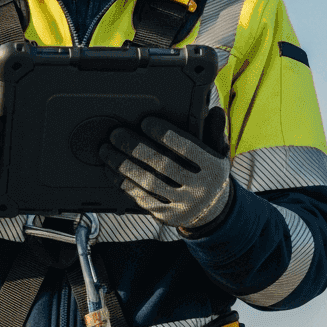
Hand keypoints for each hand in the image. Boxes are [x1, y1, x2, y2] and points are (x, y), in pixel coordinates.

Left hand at [100, 108, 230, 230]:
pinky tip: (111, 169)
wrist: (211, 211)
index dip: (165, 134)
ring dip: (122, 164)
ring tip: (107, 149)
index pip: (188, 149)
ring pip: (148, 182)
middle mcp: (200, 189)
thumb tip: (215, 110)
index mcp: (213, 169)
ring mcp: (182, 205)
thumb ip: (215, 130)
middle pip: (163, 165)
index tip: (146, 122)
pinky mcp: (166, 216)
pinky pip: (140, 198)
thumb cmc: (208, 171)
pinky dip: (123, 182)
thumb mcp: (219, 152)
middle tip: (116, 133)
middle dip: (135, 147)